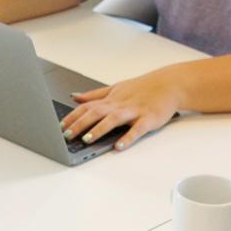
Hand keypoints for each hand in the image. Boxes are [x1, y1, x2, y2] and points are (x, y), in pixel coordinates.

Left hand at [61, 68, 185, 152]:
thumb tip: (75, 97)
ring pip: (113, 119)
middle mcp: (120, 104)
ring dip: (99, 129)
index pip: (87, 106)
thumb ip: (95, 95)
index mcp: (111, 99)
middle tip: (67, 135)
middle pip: (96, 112)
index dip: (72, 116)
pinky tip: (118, 146)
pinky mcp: (148, 119)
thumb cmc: (143, 88)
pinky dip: (127, 137)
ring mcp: (134, 111)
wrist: (170, 84)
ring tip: (87, 139)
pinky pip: (137, 129)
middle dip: (80, 124)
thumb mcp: (116, 88)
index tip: (60, 126)